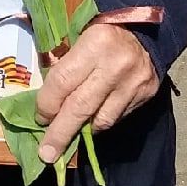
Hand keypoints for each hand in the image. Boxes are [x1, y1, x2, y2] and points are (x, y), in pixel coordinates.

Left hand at [35, 24, 159, 164]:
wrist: (145, 32)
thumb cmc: (101, 34)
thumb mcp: (78, 38)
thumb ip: (64, 67)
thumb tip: (45, 105)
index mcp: (95, 43)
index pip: (63, 81)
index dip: (47, 104)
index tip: (40, 118)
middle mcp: (116, 65)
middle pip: (81, 107)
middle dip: (60, 133)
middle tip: (47, 154)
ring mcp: (134, 83)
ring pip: (101, 120)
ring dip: (83, 129)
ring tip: (71, 131)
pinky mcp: (146, 94)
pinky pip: (118, 117)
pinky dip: (101, 120)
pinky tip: (94, 117)